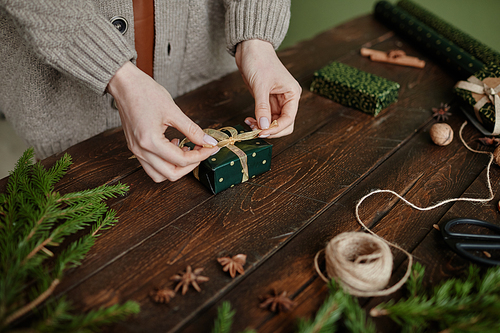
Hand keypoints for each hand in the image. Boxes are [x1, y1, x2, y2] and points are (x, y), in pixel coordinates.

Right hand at [107, 62, 218, 182]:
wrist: (124, 84)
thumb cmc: (144, 92)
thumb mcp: (173, 111)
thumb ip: (192, 129)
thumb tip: (208, 141)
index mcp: (150, 141)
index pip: (181, 160)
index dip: (200, 156)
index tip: (211, 148)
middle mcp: (141, 150)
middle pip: (171, 174)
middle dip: (190, 165)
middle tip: (202, 151)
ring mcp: (136, 151)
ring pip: (160, 175)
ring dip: (176, 167)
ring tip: (187, 150)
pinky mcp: (135, 147)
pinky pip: (152, 165)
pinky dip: (166, 162)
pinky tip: (174, 145)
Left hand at [235, 39, 300, 137]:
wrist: (250, 47)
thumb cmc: (259, 60)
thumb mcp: (260, 85)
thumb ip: (262, 107)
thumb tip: (264, 126)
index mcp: (292, 94)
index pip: (289, 119)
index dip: (276, 128)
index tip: (262, 132)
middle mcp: (287, 98)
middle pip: (284, 124)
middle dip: (271, 130)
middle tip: (256, 132)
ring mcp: (277, 100)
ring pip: (274, 122)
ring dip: (263, 127)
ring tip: (250, 126)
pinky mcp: (267, 100)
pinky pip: (265, 117)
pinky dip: (258, 121)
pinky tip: (249, 121)